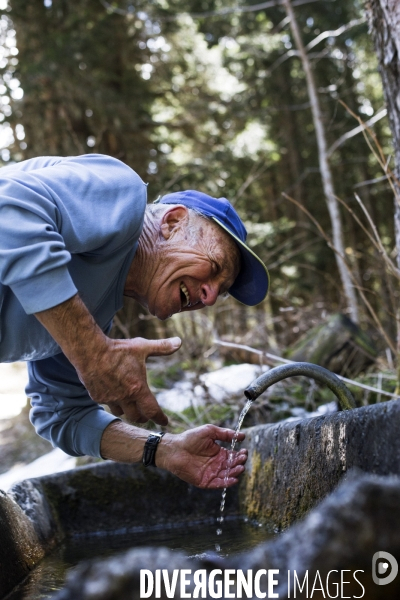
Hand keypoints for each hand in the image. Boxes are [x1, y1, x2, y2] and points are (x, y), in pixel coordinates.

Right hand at [34, 294, 181, 425]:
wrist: (90, 350)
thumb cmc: (118, 349)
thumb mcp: (142, 347)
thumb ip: (161, 347)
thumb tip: (178, 342)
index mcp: (137, 389)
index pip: (152, 411)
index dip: (160, 418)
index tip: (164, 422)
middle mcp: (124, 397)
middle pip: (137, 417)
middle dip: (144, 417)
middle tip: (148, 415)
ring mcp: (110, 399)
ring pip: (122, 413)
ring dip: (128, 411)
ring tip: (132, 406)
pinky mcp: (97, 397)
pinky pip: (108, 405)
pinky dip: (114, 403)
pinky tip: (115, 396)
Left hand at [157, 425, 247, 488]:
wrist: (174, 449)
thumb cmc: (190, 438)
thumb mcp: (209, 432)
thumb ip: (225, 434)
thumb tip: (243, 435)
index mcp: (219, 453)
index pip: (234, 456)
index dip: (240, 455)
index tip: (244, 451)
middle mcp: (217, 464)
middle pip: (232, 466)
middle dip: (239, 463)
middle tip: (242, 459)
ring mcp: (211, 473)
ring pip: (227, 475)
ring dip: (235, 473)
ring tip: (239, 468)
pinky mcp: (205, 482)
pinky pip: (218, 484)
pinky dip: (227, 483)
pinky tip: (234, 479)